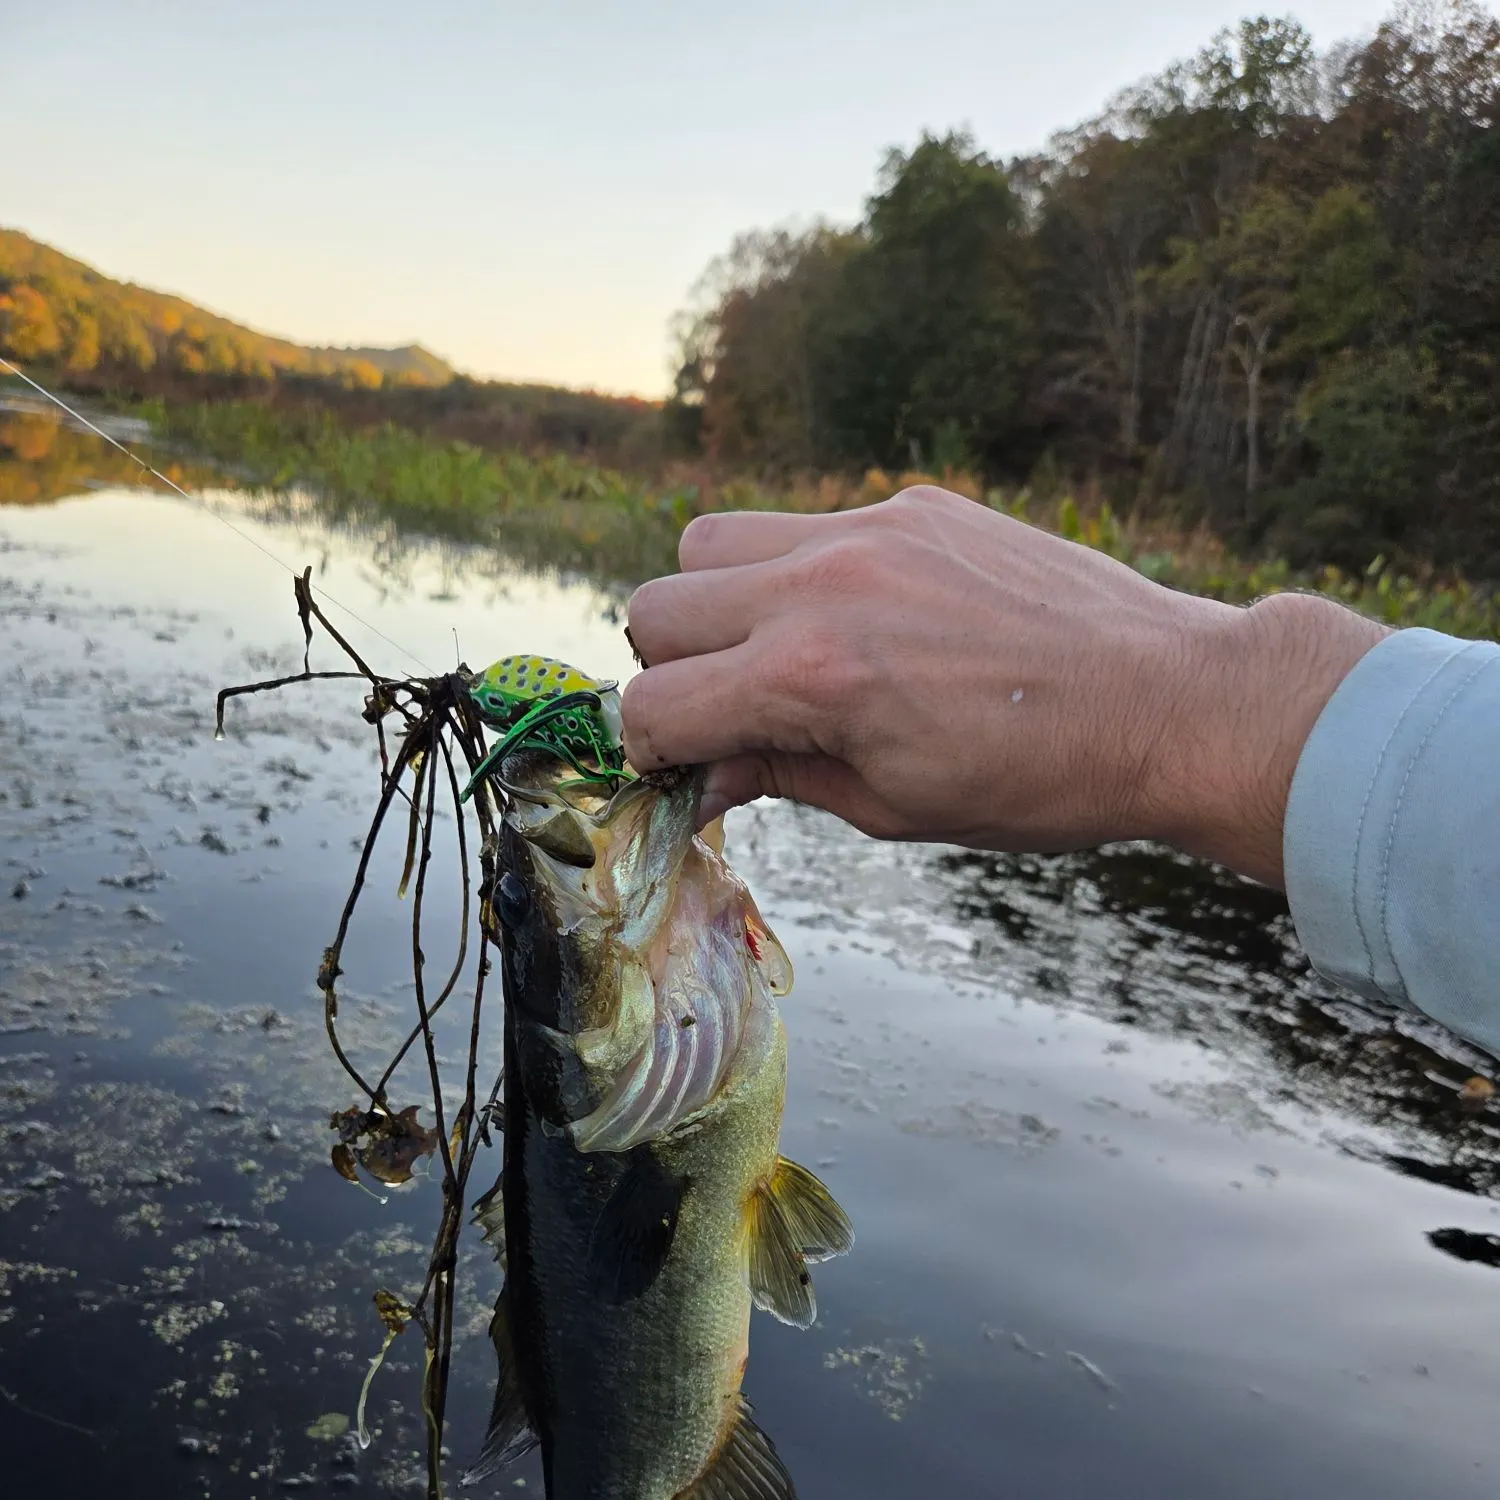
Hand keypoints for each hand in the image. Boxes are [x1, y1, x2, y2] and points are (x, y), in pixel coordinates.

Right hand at [621, 486, 1386, 886]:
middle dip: (672, 669)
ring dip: (717, 600)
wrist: (1170, 700)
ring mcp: (868, 530)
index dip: (650, 751)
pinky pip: (808, 523)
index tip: (679, 769)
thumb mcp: (893, 806)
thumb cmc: (1040, 778)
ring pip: (712, 538)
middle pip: (656, 604)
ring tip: (780, 649)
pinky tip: (869, 617)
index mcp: (811, 677)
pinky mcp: (914, 505)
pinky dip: (803, 572)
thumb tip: (703, 775)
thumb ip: (779, 774)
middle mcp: (821, 585)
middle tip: (730, 709)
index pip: (655, 704)